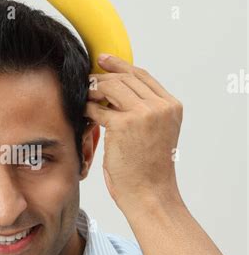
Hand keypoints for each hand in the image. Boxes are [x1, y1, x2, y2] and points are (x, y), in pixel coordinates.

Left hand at [85, 55, 183, 211]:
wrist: (150, 194)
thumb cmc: (148, 170)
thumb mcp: (155, 133)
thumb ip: (144, 111)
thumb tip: (116, 92)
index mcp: (171, 106)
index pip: (142, 76)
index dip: (121, 65)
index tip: (104, 59)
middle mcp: (161, 106)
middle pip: (125, 78)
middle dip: (102, 76)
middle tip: (87, 80)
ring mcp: (144, 114)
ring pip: (111, 87)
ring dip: (93, 89)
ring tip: (84, 95)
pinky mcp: (124, 124)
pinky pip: (98, 107)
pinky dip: (87, 107)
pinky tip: (82, 111)